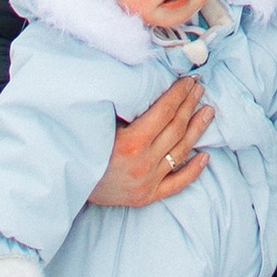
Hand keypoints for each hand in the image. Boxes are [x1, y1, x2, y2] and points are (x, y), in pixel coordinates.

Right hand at [90, 75, 207, 206]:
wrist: (68, 185)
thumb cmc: (82, 146)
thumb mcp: (100, 123)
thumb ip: (124, 108)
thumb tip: (148, 83)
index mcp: (131, 143)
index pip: (164, 112)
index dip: (179, 94)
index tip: (189, 80)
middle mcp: (143, 163)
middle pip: (175, 128)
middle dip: (189, 105)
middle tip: (200, 88)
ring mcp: (147, 182)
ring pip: (180, 152)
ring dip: (197, 129)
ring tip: (208, 111)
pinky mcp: (147, 196)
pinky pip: (177, 183)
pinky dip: (193, 170)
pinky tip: (206, 156)